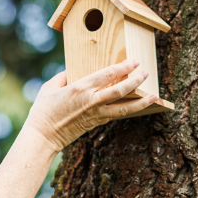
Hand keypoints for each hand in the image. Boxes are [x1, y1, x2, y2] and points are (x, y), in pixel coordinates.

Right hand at [22, 59, 157, 153]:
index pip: (107, 74)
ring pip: (123, 108)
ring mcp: (95, 115)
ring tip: (154, 96)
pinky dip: (128, 110)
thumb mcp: (49, 87)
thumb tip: (72, 71)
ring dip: (141, 102)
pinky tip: (136, 107)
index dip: (123, 67)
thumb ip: (63, 77)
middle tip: (146, 73)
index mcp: (80, 89)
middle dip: (136, 81)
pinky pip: (115, 115)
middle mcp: (91, 101)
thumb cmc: (43, 111)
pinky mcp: (96, 124)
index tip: (134, 61)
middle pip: (120, 90)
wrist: (43, 136)